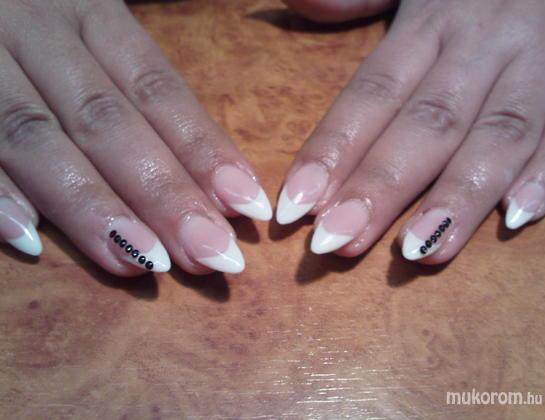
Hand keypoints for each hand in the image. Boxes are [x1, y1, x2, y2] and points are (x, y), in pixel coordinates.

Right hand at [0, 0, 272, 275]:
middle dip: (162, 194)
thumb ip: (137, 88)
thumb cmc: (41, 18)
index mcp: (92, 14)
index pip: (158, 90)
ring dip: (91, 206)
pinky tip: (30, 240)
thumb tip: (212, 176)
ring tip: (142, 263)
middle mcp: (41, 30)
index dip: (203, 150)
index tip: (247, 207)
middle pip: (108, 121)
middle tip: (212, 255)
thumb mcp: (90, 27)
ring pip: (36, 136)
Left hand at [278, 0, 544, 262]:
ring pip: (499, 136)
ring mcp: (536, 65)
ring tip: (419, 253)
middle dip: (382, 188)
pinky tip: (516, 219)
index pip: (372, 93)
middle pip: (428, 124)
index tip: (295, 207)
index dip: (333, 151)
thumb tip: (295, 0)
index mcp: (429, 23)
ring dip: (460, 198)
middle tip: (338, 242)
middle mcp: (481, 46)